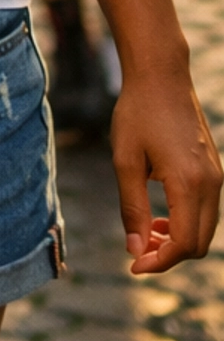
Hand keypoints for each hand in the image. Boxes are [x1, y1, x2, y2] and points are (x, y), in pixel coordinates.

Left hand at [110, 64, 221, 273]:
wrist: (160, 76)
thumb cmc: (137, 113)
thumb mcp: (125, 161)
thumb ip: (132, 209)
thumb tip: (135, 251)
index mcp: (189, 184)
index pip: (183, 244)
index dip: (159, 262)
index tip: (133, 265)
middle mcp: (211, 184)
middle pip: (199, 244)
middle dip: (169, 256)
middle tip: (136, 251)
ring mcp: (216, 177)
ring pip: (205, 230)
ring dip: (178, 241)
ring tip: (146, 232)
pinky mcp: (214, 171)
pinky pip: (206, 212)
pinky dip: (186, 223)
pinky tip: (160, 216)